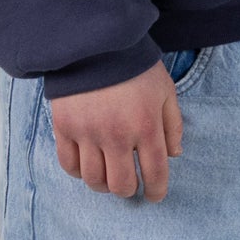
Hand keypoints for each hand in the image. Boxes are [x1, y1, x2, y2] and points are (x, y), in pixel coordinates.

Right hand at [49, 60, 184, 200]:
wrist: (96, 44)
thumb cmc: (136, 67)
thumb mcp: (165, 90)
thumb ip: (172, 124)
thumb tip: (174, 154)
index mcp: (146, 126)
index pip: (154, 171)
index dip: (157, 190)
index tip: (155, 196)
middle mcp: (116, 135)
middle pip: (121, 184)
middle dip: (129, 190)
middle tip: (130, 185)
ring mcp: (88, 134)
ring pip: (94, 180)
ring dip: (104, 185)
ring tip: (109, 178)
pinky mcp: (64, 128)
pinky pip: (68, 165)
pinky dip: (79, 173)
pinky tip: (87, 167)